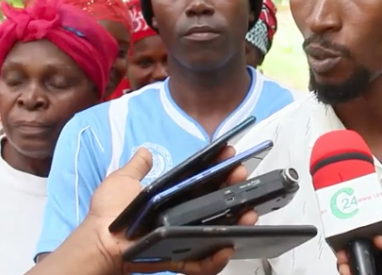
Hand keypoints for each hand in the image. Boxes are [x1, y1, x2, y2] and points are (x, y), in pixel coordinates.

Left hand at [87, 147, 256, 274]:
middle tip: (243, 180)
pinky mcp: (181, 259)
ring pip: (220, 232)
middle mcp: (184, 217)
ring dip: (238, 224)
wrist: (100, 244)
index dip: (221, 167)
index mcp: (176, 198)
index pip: (206, 180)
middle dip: (237, 191)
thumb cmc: (110, 215)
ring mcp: (185, 239)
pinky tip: (227, 248)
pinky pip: (204, 262)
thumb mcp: (122, 183)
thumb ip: (136, 168)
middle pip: (220, 204)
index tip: (231, 155)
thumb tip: (144, 152)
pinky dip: (217, 258)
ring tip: (248, 215)